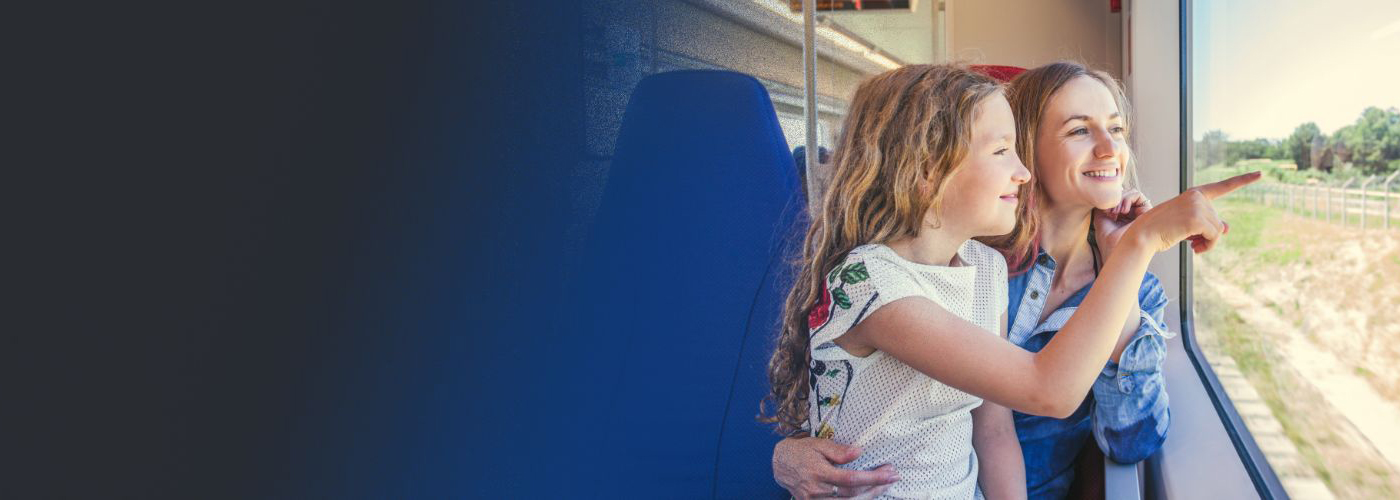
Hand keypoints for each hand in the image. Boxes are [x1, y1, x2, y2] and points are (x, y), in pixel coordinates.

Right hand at [774, 436, 898, 498]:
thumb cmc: (801, 451)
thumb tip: (859, 452)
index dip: (872, 478)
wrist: (780, 464)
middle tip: (893, 477)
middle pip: (853, 495)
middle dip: (876, 487)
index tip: (890, 473)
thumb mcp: (818, 444)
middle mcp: (817, 490)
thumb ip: (838, 451)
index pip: (851, 479)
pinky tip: (867, 495)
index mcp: (819, 473)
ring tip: (883, 486)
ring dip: (869, 497)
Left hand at [1092, 188, 1151, 257]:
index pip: (1118, 198)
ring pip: (1130, 192)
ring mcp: (1140, 213)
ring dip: (1120, 199)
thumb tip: (1106, 192)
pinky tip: (1122, 210)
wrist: (1116, 253)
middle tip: (1109, 211)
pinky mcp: (1147, 211)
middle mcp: (1132, 214)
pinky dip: (1127, 198)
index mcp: (1122, 216)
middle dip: (1114, 199)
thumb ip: (1103, 205)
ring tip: (1115, 212)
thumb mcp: (1101, 218)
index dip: (1110, 200)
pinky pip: (1138, 194)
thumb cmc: (1108, 242)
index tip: (1103, 210)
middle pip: (1124, 193)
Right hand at [1122, 171, 1258, 254]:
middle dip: (1208, 235)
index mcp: (1194, 194)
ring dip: (1208, 243)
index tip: (1260, 174)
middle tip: (1193, 243)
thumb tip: (1227, 228)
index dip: (1243, 180)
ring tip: (1192, 246)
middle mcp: (1197, 196)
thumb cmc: (1162, 231)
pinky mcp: (1197, 218)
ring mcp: (1198, 206)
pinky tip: (1194, 248)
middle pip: (1218, 220)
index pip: (1223, 187)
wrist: (1143, 236)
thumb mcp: (1188, 225)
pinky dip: (1208, 246)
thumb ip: (1208, 224)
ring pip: (1218, 230)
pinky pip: (1214, 237)